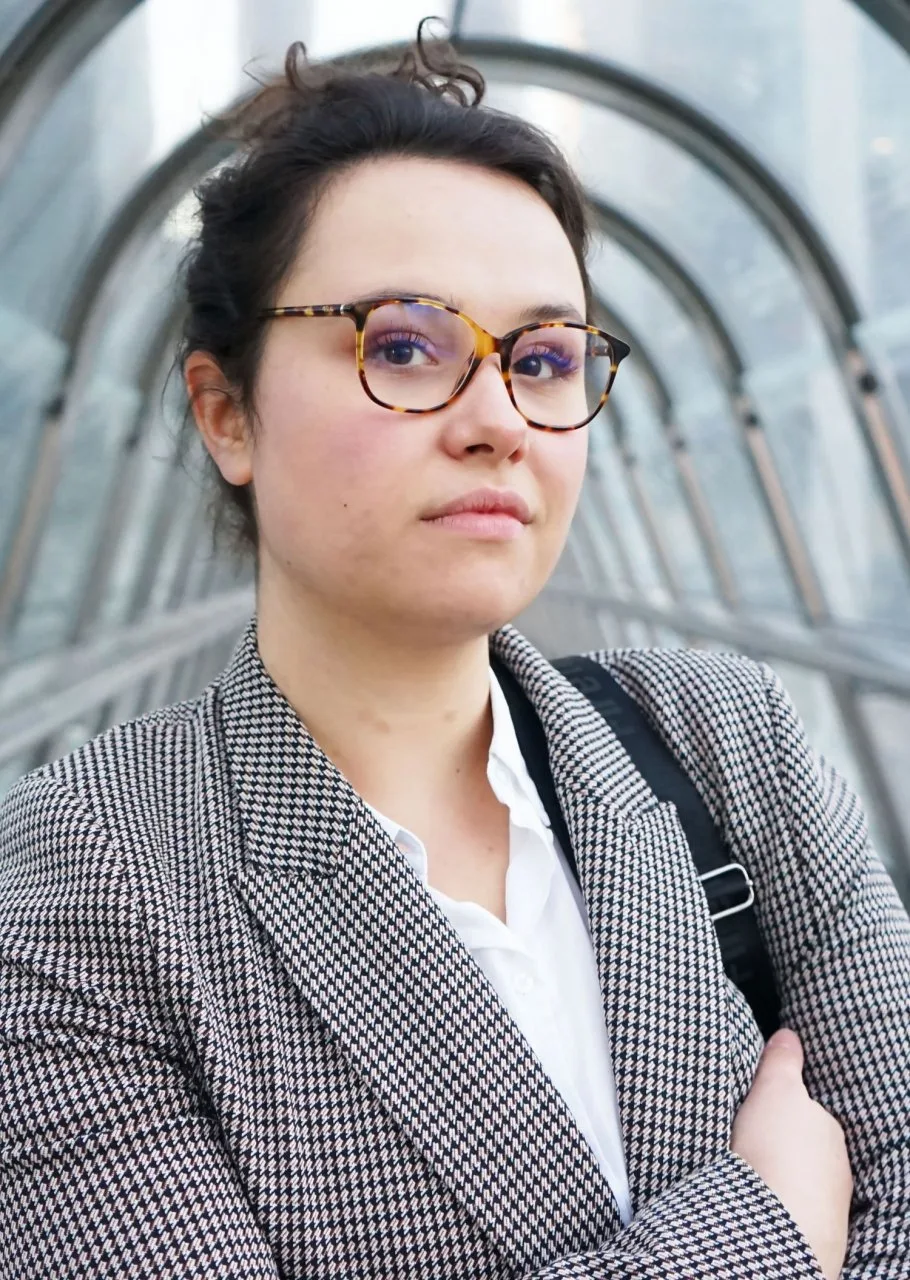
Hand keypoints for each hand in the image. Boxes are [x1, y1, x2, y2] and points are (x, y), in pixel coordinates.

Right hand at [731, 1029, 852, 1279]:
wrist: (779, 1224)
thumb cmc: (777, 1151)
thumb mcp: (775, 1089)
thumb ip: (782, 1061)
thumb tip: (789, 1035)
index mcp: (829, 1129)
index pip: (810, 1114)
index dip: (786, 1111)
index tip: (763, 1112)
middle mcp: (837, 1168)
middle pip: (808, 1149)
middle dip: (786, 1147)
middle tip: (751, 1142)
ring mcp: (829, 1205)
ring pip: (804, 1182)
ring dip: (782, 1178)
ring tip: (750, 1176)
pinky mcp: (814, 1235)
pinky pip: (793, 1210)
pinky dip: (778, 1205)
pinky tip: (758, 1203)